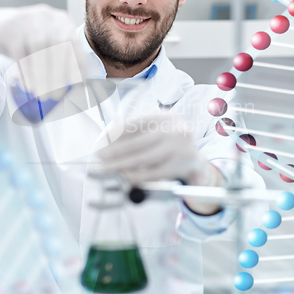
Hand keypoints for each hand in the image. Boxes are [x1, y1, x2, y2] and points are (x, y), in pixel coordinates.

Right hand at [0, 4, 85, 96]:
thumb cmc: (26, 42)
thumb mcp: (46, 46)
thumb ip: (60, 60)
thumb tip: (73, 86)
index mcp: (62, 21)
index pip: (74, 43)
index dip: (77, 64)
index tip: (77, 84)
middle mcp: (49, 16)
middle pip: (59, 46)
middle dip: (59, 74)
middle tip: (56, 95)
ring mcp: (29, 19)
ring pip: (39, 49)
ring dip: (41, 75)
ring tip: (41, 93)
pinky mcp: (11, 27)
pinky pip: (20, 52)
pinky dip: (25, 72)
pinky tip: (27, 85)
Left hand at [98, 113, 214, 185]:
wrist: (194, 159)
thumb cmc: (167, 142)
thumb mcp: (156, 130)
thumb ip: (136, 132)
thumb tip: (106, 140)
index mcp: (166, 117)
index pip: (136, 123)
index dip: (115, 132)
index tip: (101, 140)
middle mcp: (175, 130)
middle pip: (138, 142)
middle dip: (115, 150)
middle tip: (99, 156)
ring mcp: (179, 148)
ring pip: (143, 158)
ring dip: (121, 165)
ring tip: (107, 168)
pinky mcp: (179, 166)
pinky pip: (151, 173)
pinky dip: (135, 175)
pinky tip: (123, 177)